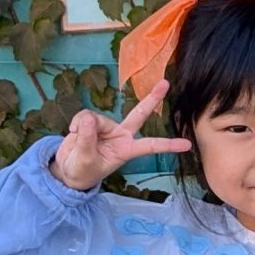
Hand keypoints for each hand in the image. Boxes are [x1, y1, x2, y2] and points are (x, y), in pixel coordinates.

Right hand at [50, 82, 191, 191]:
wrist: (67, 170)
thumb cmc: (82, 171)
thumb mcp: (85, 161)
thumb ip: (86, 140)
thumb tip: (87, 118)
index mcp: (126, 150)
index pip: (150, 146)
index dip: (168, 145)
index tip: (187, 145)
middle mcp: (121, 136)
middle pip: (139, 114)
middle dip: (152, 99)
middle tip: (166, 83)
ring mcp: (108, 127)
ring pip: (98, 117)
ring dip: (84, 127)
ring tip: (76, 140)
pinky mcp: (93, 121)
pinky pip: (85, 115)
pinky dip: (76, 123)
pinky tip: (72, 132)